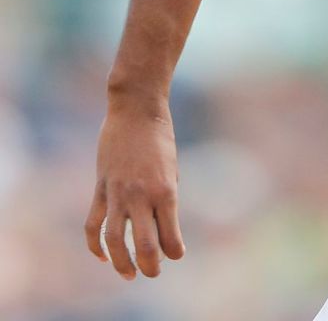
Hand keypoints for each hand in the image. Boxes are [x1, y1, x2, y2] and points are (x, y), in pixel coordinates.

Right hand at [85, 99, 184, 278]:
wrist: (136, 109)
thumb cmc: (161, 137)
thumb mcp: (172, 167)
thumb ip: (166, 196)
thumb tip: (162, 225)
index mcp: (166, 191)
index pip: (170, 236)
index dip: (175, 251)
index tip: (177, 255)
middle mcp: (141, 196)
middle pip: (144, 245)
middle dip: (149, 265)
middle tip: (153, 273)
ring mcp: (117, 193)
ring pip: (114, 240)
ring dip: (121, 263)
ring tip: (128, 275)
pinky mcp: (100, 188)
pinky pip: (93, 224)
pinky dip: (95, 245)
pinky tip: (102, 256)